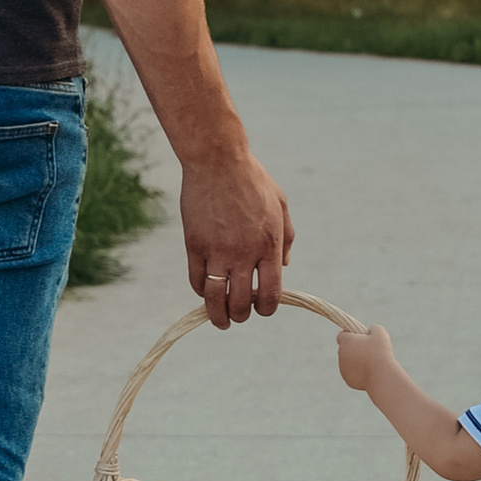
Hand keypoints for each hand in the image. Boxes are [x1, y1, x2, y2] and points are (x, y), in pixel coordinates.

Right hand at [181, 146, 293, 325]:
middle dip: (241, 315)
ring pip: (215, 298)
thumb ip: (287, 239)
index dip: (266, 309)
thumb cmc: (253, 180)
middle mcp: (244, 253)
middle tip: (239, 315)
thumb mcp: (281, 206)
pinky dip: (202, 291)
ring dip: (218, 316)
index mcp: (269, 245)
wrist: (218, 160)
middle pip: (241, 302)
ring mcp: (217, 250)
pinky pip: (196, 280)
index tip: (262, 308)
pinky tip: (205, 291)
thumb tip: (284, 268)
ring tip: (220, 320)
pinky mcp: (194, 245)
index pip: (270, 293)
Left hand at [336, 324, 391, 390]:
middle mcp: (341, 354)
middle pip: (345, 349)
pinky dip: (359, 373)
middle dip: (354, 349)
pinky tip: (370, 372)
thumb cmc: (381, 353)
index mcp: (347, 341)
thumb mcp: (380, 333)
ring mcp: (343, 368)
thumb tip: (369, 332)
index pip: (341, 335)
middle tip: (369, 351)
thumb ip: (372, 329)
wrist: (381, 376)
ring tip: (372, 363)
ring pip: (348, 362)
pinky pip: (352, 374)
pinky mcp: (348, 379)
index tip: (360, 338)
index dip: (351, 335)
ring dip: (356, 361)